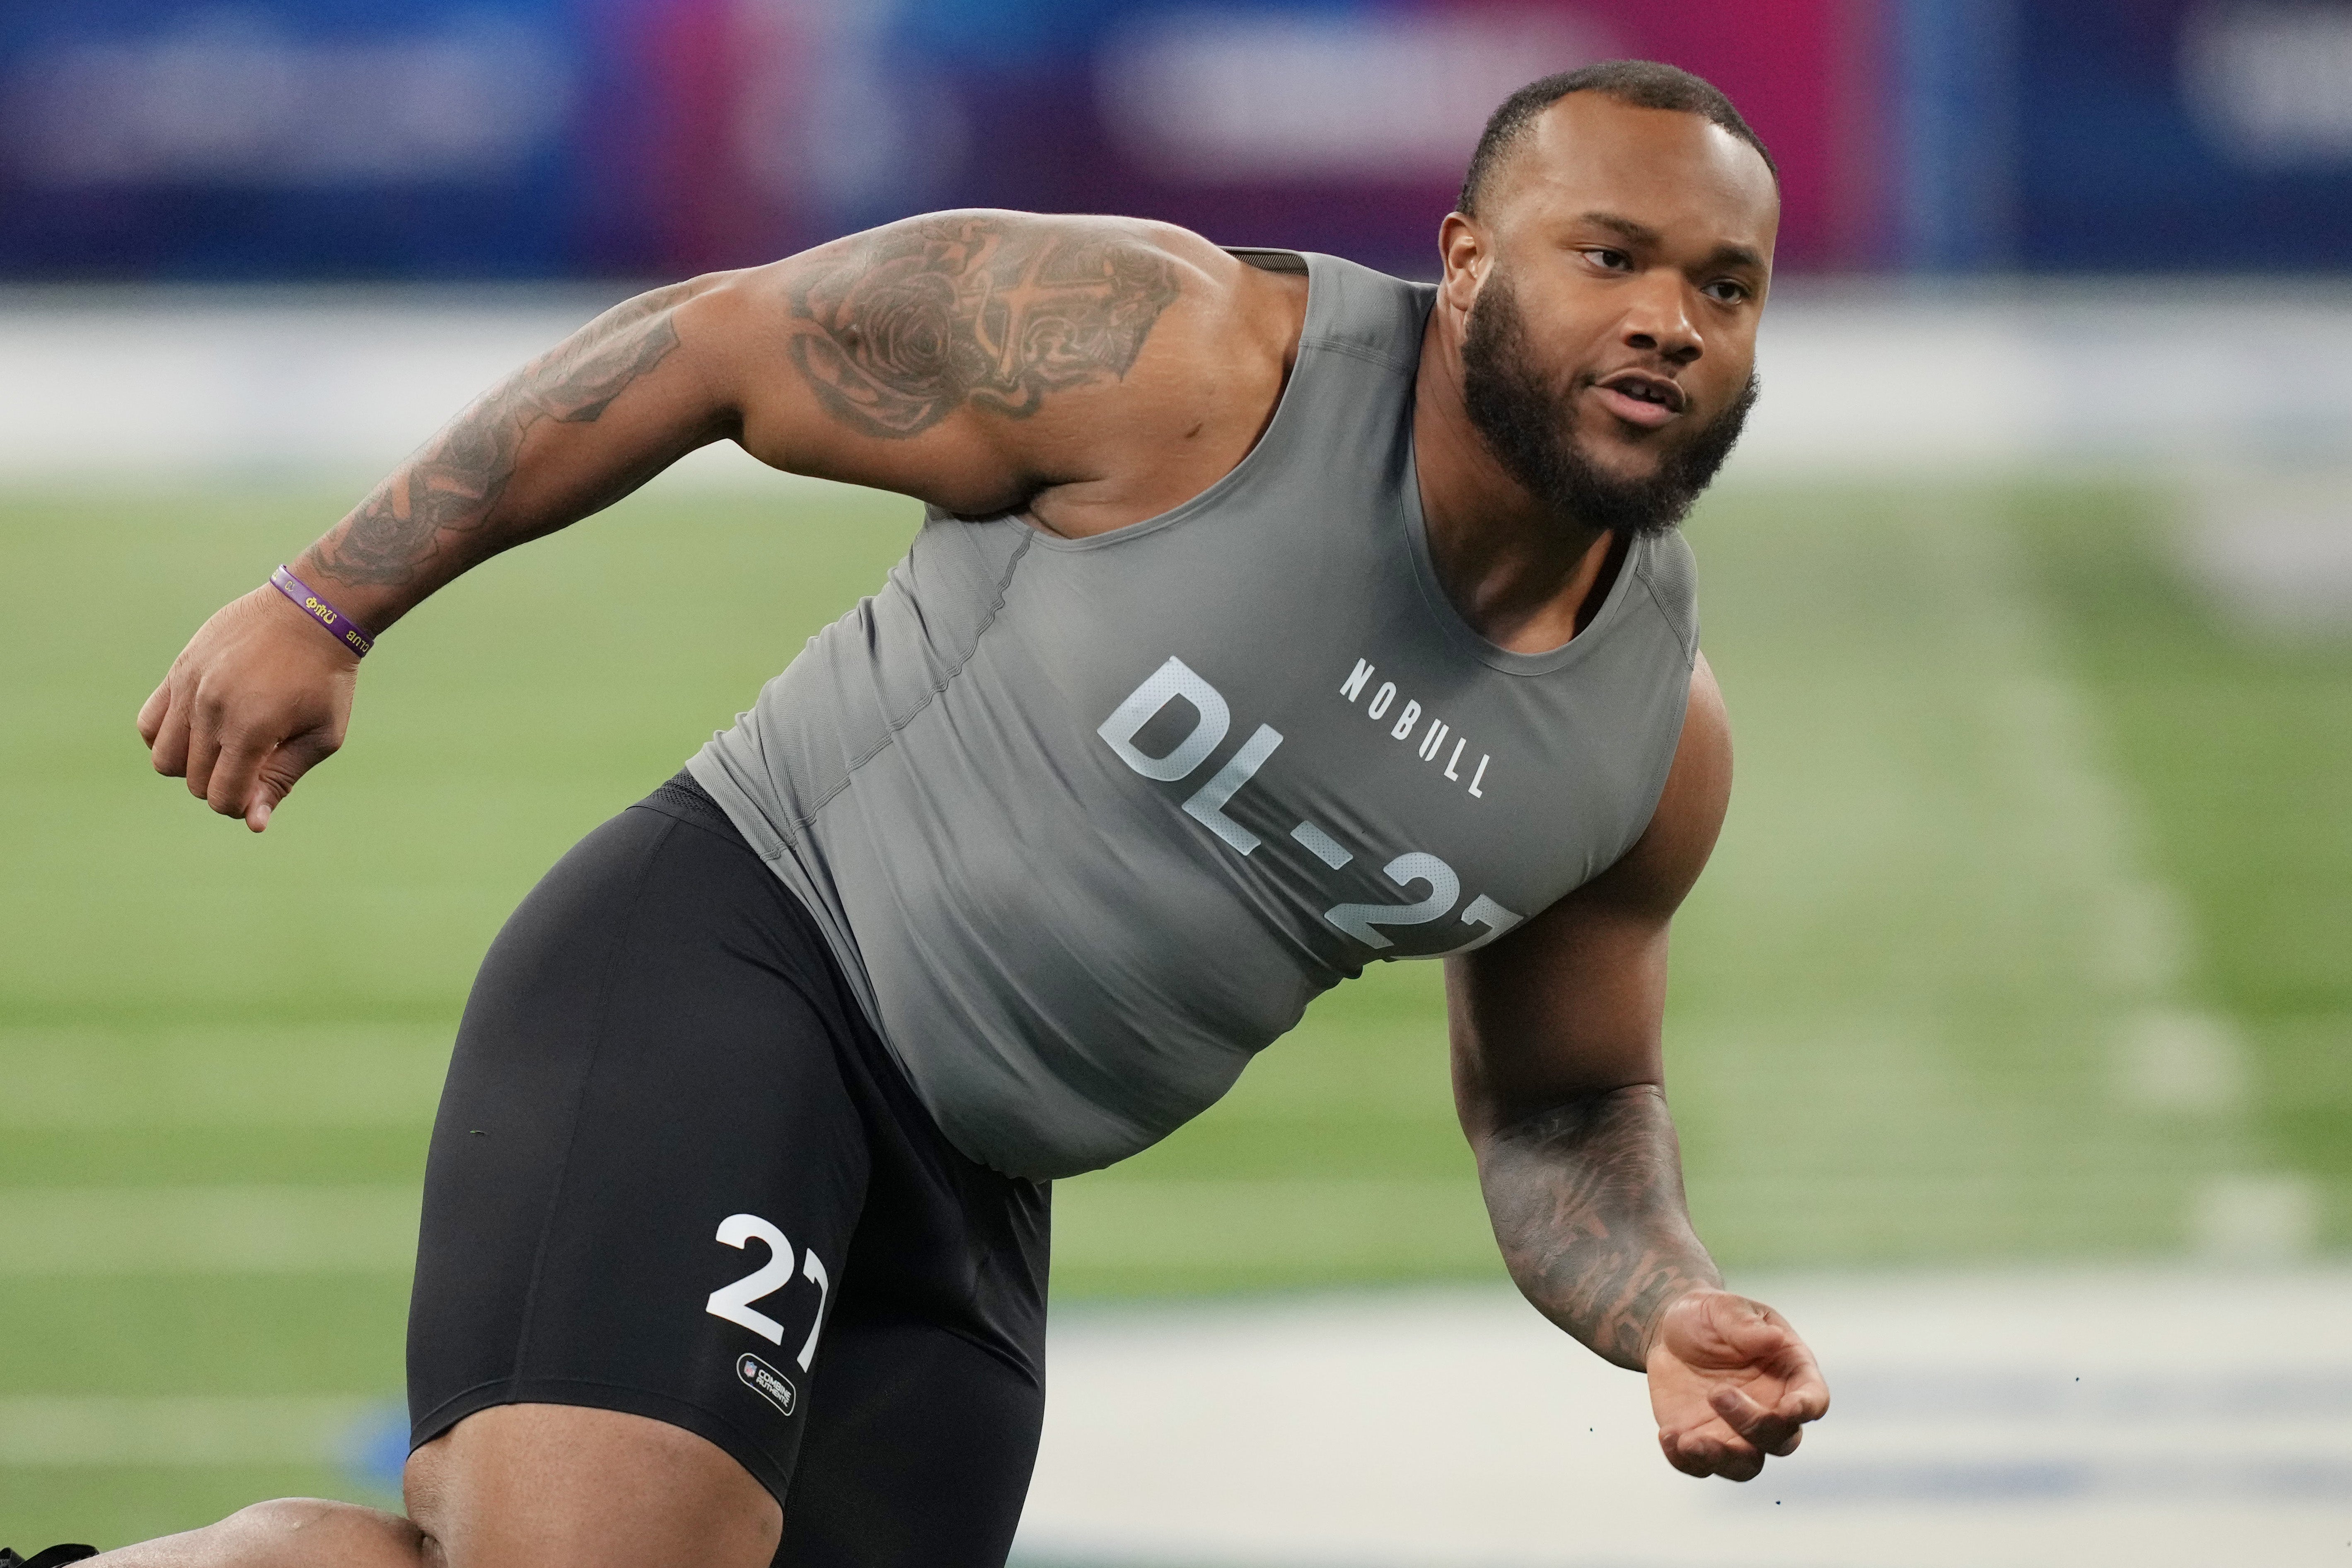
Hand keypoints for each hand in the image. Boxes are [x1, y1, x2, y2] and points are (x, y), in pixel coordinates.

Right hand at [137, 584, 358, 831]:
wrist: (312, 614)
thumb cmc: (324, 680)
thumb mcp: (321, 736)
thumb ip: (282, 780)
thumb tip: (253, 824)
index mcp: (252, 729)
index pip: (222, 796)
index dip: (240, 806)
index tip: (259, 790)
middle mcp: (212, 709)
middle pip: (194, 781)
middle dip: (221, 785)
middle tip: (251, 764)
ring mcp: (190, 688)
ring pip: (163, 756)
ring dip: (190, 766)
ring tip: (224, 747)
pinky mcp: (178, 670)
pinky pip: (148, 721)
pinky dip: (165, 737)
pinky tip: (199, 730)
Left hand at [1645, 1288, 1827, 1480]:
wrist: (1668, 1333)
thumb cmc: (1707, 1316)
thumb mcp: (1723, 1308)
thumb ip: (1746, 1325)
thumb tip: (1774, 1338)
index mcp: (1789, 1373)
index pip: (1814, 1398)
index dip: (1806, 1407)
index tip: (1790, 1408)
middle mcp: (1771, 1410)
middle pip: (1781, 1439)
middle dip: (1753, 1424)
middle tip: (1716, 1393)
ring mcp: (1739, 1432)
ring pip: (1746, 1466)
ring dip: (1722, 1459)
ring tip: (1688, 1440)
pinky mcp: (1706, 1442)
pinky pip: (1701, 1466)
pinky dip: (1686, 1460)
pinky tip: (1667, 1436)